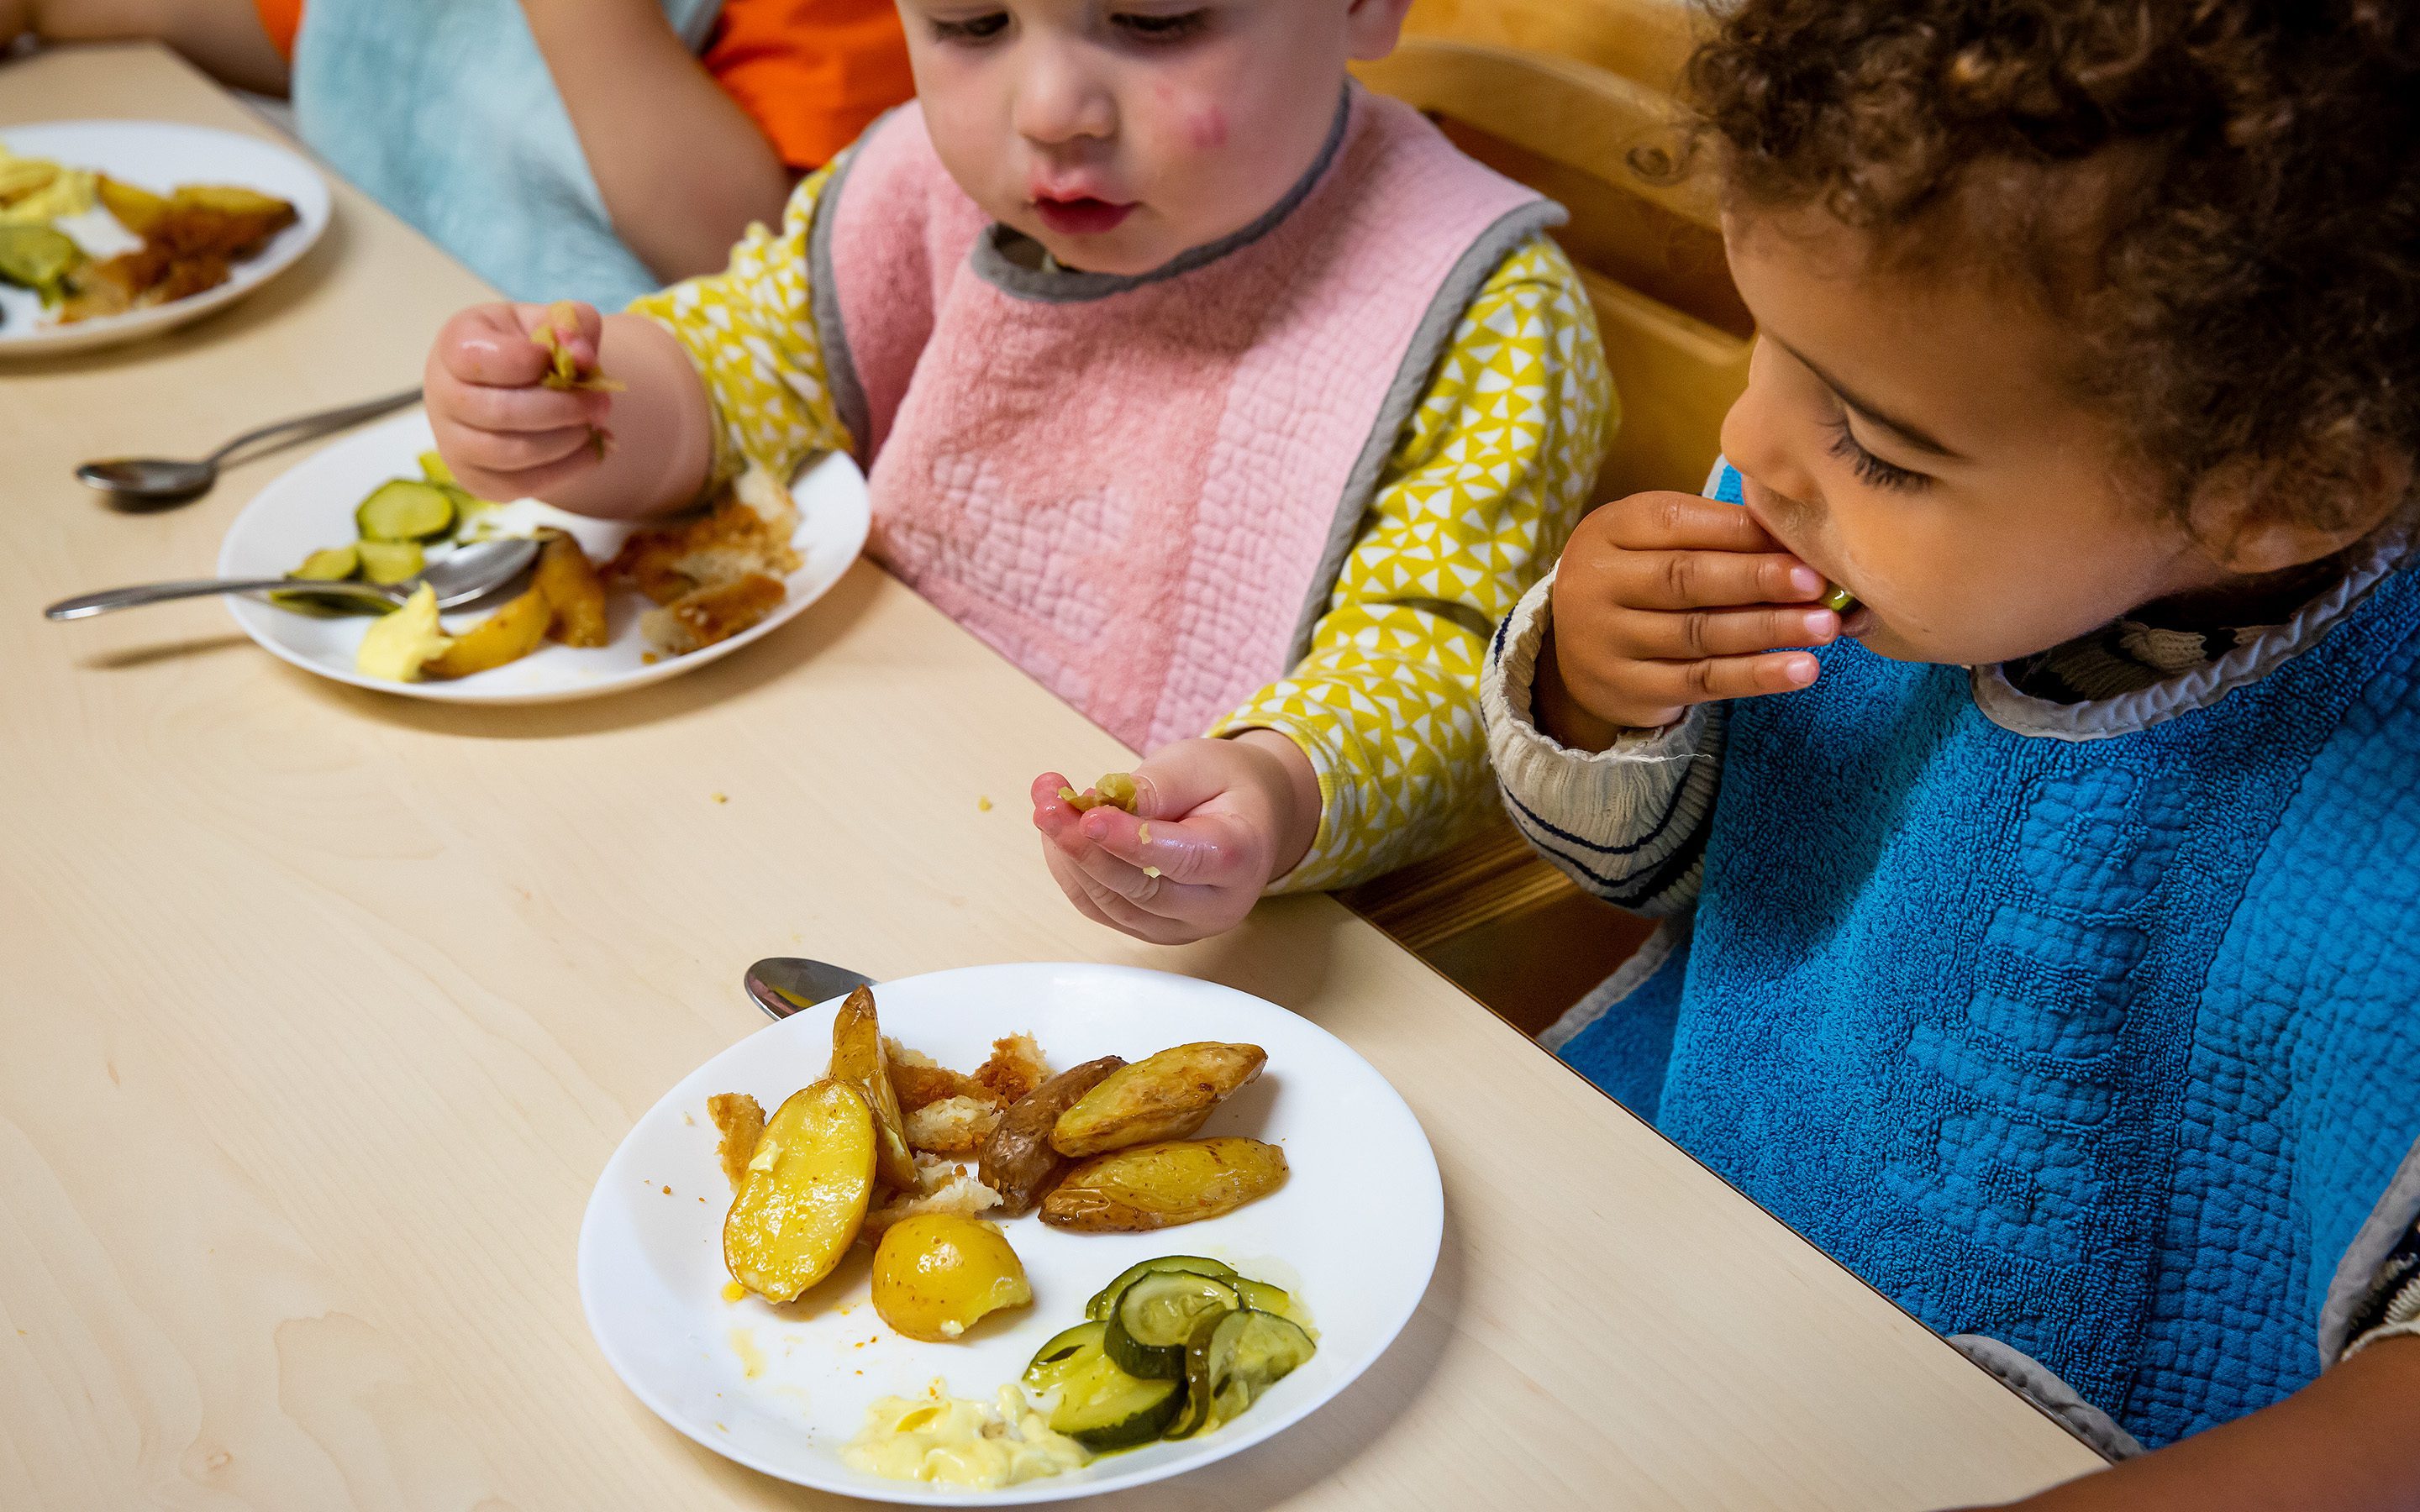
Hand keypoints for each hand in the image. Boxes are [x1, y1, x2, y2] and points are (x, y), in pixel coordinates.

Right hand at [423, 300, 614, 502]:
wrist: (511, 386)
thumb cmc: (527, 347)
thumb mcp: (548, 321)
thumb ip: (572, 324)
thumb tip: (582, 357)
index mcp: (455, 346)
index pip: (478, 359)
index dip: (526, 361)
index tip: (558, 358)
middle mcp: (442, 396)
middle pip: (501, 412)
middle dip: (563, 409)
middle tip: (602, 402)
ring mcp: (454, 443)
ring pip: (513, 453)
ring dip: (567, 440)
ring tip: (596, 424)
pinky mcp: (476, 479)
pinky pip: (522, 485)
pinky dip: (568, 468)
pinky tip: (592, 448)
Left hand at [1030, 732, 1321, 945]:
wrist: (1247, 819)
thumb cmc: (1225, 787)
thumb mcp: (1200, 766)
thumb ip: (1158, 786)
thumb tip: (1107, 804)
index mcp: (1241, 858)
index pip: (1184, 858)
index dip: (1132, 841)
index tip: (1089, 816)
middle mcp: (1216, 906)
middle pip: (1141, 890)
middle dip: (1085, 848)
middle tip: (1048, 804)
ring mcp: (1181, 926)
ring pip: (1111, 904)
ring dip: (1069, 857)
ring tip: (1047, 804)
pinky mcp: (1150, 929)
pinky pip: (1098, 907)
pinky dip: (1071, 870)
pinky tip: (1058, 832)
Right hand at [1536, 490, 1840, 747]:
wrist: (1577, 652)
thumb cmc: (1637, 581)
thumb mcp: (1655, 542)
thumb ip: (1712, 533)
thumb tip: (1795, 537)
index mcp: (1607, 531)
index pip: (1675, 523)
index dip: (1739, 531)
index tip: (1796, 540)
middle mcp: (1596, 584)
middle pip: (1685, 579)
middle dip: (1758, 580)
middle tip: (1816, 583)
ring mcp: (1608, 641)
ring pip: (1699, 634)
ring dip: (1768, 629)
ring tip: (1824, 625)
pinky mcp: (1630, 689)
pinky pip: (1702, 682)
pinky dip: (1756, 676)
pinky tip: (1799, 669)